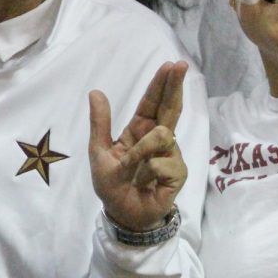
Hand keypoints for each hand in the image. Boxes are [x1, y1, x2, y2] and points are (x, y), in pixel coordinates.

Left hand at [88, 62, 188, 231]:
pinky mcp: (178, 172)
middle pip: (170, 108)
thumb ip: (100, 123)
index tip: (172, 65)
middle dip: (175, 86)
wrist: (122, 213)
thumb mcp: (98, 151)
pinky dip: (148, 172)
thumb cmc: (111, 184)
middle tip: (180, 64)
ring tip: (133, 170)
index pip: (152, 103)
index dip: (161, 84)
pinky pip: (163, 162)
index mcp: (138, 131)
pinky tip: (146, 182)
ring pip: (162, 135)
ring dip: (141, 152)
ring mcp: (171, 154)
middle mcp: (158, 139)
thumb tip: (96, 92)